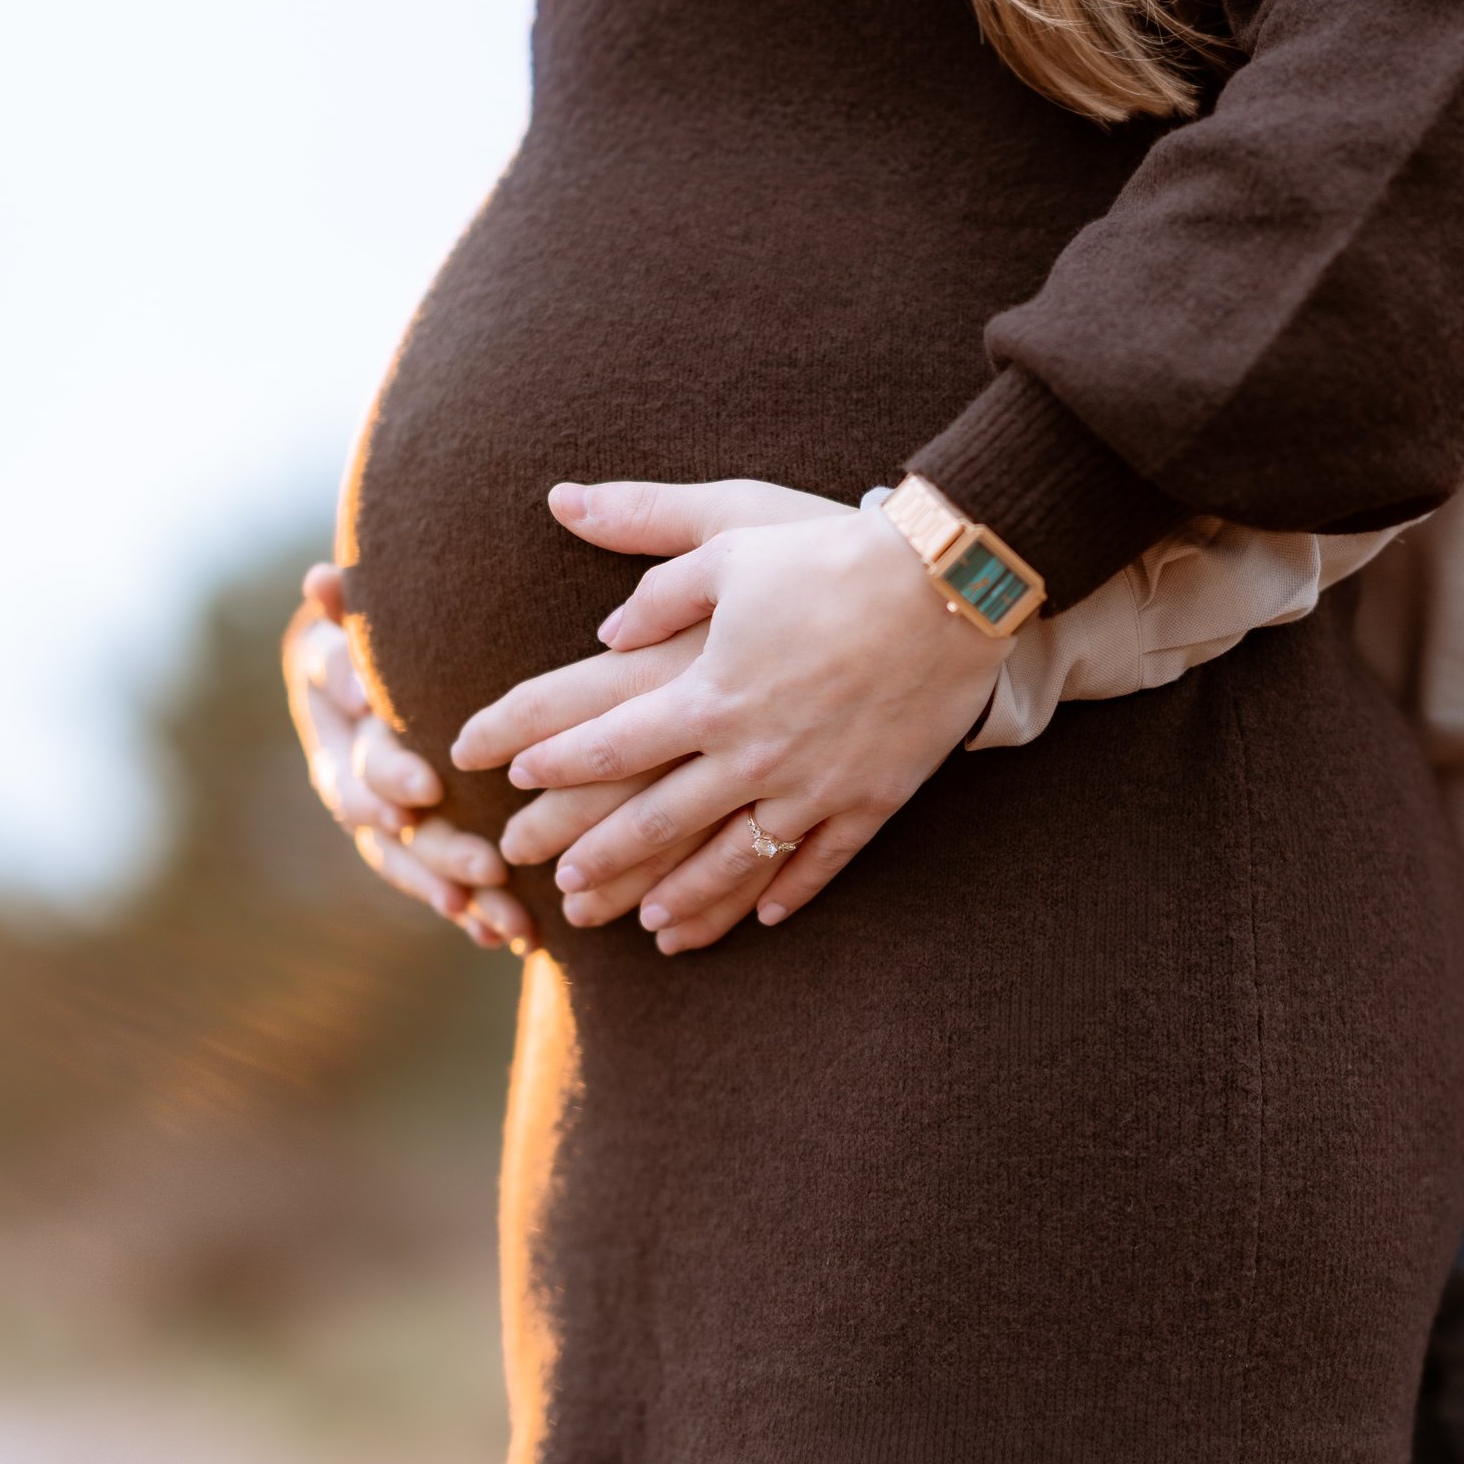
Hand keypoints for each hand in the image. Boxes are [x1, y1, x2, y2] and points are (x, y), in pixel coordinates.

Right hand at [284, 562, 533, 951]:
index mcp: (333, 706)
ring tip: (504, 916)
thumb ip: (355, 609)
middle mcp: (347, 764)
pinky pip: (437, 885)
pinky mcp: (413, 844)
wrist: (412, 655)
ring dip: (455, 889)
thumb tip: (322, 581)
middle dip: (434, 845)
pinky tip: (509, 936)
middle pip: (384, 818)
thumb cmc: (402, 617)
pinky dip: (472, 911)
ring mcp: (377, 811)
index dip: (386, 771)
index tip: (427, 790)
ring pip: (408, 859)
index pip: (353, 752)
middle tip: (488, 864)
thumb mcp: (379, 610)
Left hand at [452, 478, 1010, 951]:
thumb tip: (603, 628)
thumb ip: (657, 584)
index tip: (514, 783)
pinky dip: (788, 892)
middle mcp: (751, 754)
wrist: (949, 585)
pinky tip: (761, 915)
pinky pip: (820, 862)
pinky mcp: (870, 799)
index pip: (608, 744)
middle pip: (657, 821)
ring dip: (685, 897)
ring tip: (649, 924)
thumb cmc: (832, 553)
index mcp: (706, 691)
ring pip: (733, 860)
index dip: (554, 765)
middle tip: (560, 884)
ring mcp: (812, 786)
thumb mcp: (730, 539)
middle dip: (600, 856)